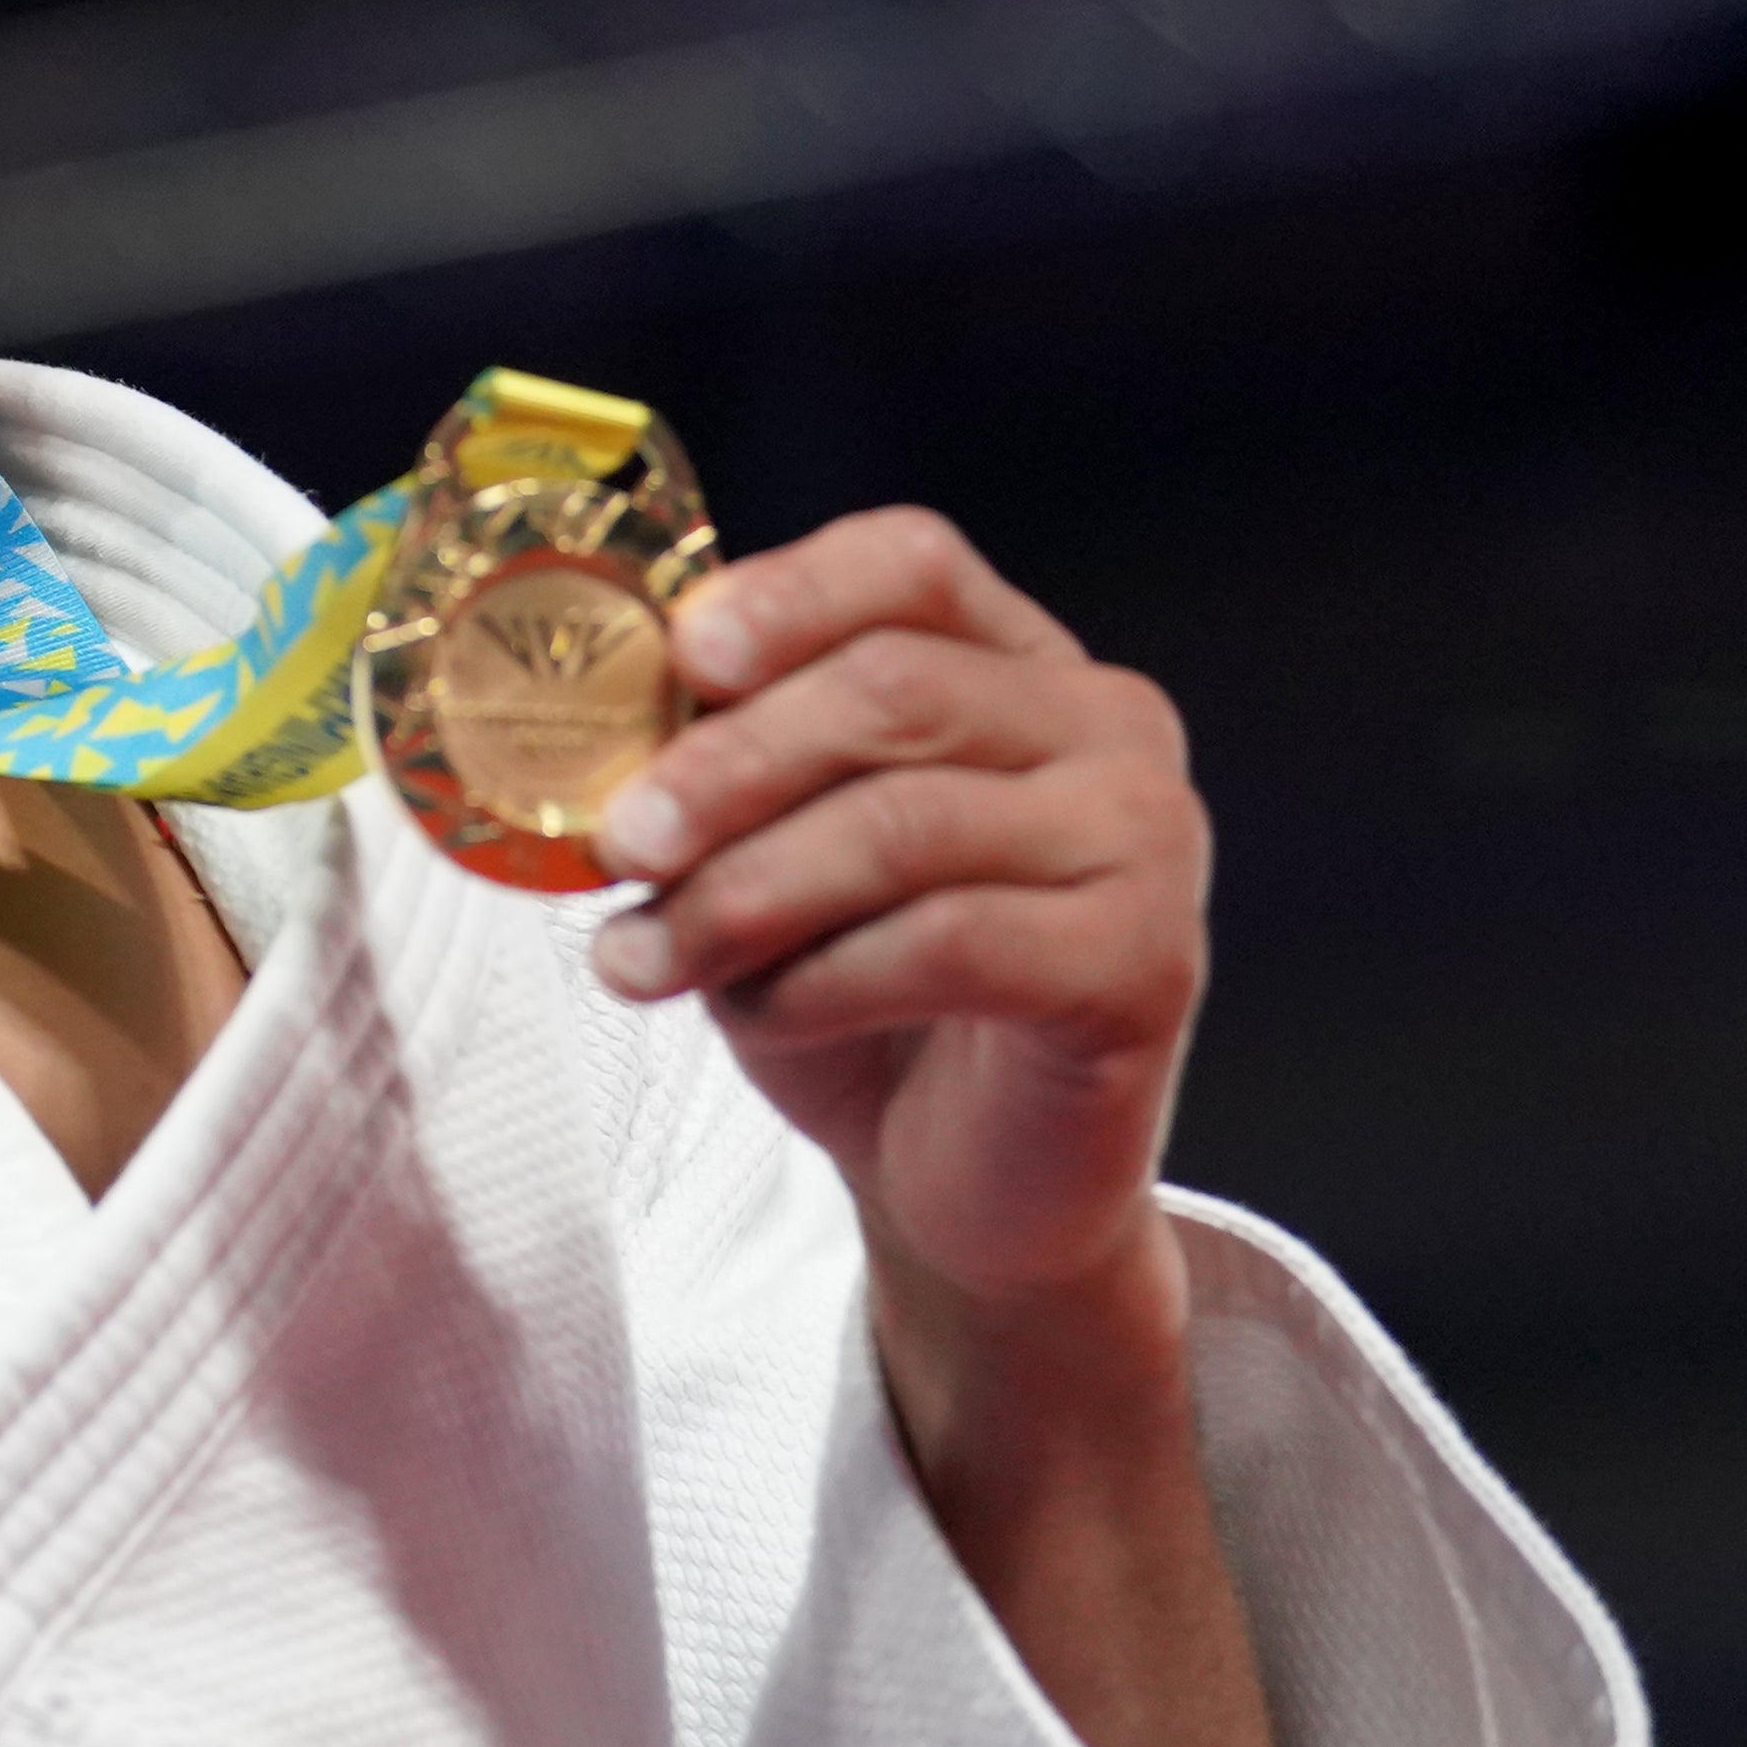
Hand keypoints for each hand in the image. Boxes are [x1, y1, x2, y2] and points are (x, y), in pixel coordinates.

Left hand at [582, 505, 1208, 1315]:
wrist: (968, 1181)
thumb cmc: (861, 992)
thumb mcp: (772, 852)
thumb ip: (725, 767)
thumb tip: (600, 718)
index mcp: (1019, 663)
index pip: (912, 564)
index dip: (789, 595)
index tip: (681, 657)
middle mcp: (1109, 728)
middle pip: (892, 690)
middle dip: (727, 767)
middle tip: (616, 840)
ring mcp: (1145, 842)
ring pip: (904, 825)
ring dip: (741, 894)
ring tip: (636, 959)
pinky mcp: (1142, 966)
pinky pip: (948, 944)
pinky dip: (818, 980)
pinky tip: (756, 1016)